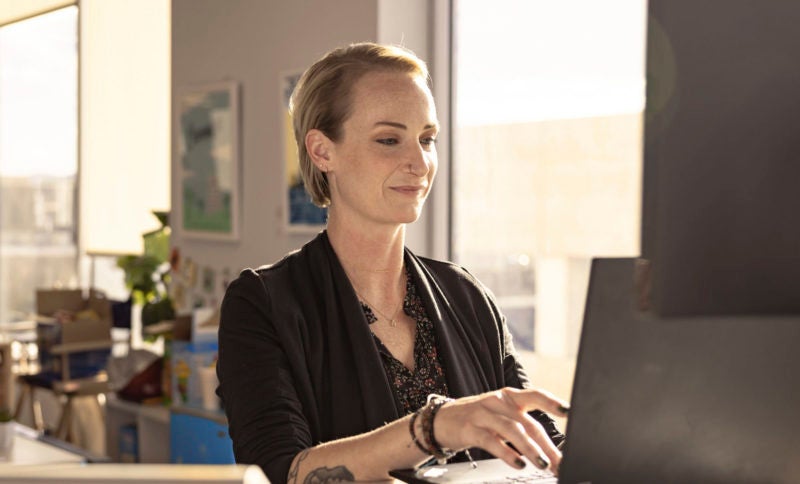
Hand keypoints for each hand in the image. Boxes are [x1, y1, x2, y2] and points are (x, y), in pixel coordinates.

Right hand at [433, 388, 568, 473]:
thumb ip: (521, 425)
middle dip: (547, 444)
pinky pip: (491, 441)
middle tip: (560, 461)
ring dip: (530, 449)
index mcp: (508, 397)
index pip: (535, 395)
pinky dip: (506, 453)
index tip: (569, 411)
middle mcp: (497, 402)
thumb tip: (549, 448)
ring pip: (512, 431)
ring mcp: (483, 414)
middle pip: (527, 422)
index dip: (552, 402)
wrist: (440, 420)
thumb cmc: (476, 419)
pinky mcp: (470, 429)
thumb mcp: (499, 415)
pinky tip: (518, 463)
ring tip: (543, 464)